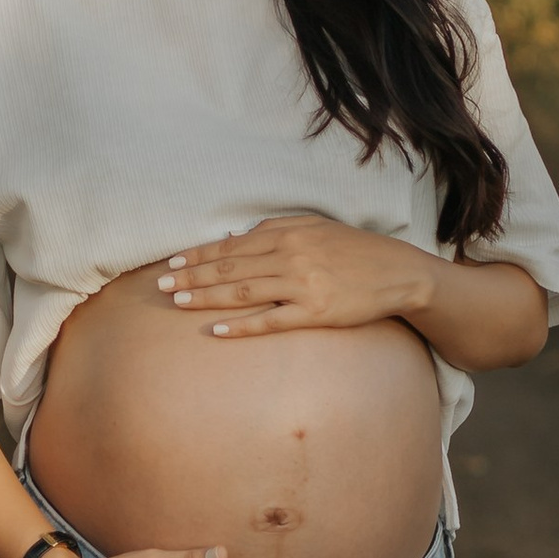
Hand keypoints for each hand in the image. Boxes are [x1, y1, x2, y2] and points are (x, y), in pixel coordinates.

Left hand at [155, 215, 434, 337]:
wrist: (398, 273)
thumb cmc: (354, 250)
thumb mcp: (315, 227)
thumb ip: (274, 229)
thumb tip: (232, 237)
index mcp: (288, 234)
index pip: (231, 246)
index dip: (198, 256)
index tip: (171, 264)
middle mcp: (291, 256)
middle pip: (230, 269)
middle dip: (191, 277)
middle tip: (160, 287)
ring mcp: (302, 285)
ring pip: (243, 293)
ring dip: (206, 298)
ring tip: (177, 304)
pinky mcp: (315, 312)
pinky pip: (271, 321)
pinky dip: (242, 326)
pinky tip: (218, 330)